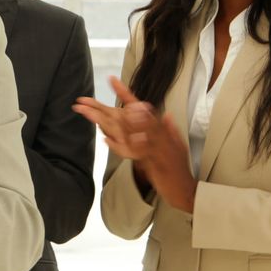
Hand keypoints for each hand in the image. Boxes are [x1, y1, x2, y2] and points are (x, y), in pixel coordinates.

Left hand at [73, 77, 196, 211]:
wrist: (186, 190)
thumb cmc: (179, 168)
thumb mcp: (177, 146)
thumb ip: (169, 130)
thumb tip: (166, 115)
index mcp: (160, 130)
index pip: (140, 107)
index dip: (125, 93)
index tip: (111, 80)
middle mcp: (157, 135)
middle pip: (126, 117)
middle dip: (103, 109)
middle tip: (83, 101)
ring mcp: (155, 149)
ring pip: (127, 131)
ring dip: (107, 122)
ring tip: (90, 114)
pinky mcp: (152, 164)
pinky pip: (134, 152)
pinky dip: (120, 146)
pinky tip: (105, 139)